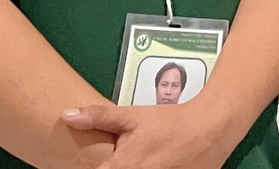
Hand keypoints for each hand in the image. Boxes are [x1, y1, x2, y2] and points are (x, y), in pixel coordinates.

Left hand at [61, 98, 244, 168]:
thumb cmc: (169, 121)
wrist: (212, 127)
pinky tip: (157, 164)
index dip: (96, 167)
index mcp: (124, 166)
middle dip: (115, 168)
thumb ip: (100, 117)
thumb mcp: (134, 115)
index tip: (104, 162)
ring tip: (146, 159)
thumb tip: (66, 115)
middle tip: (130, 156)